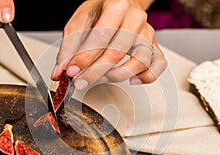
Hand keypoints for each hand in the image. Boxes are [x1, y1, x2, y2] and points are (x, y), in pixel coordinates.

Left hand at [53, 0, 167, 89]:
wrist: (121, 4)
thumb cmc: (101, 12)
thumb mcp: (79, 22)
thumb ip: (69, 47)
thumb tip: (61, 71)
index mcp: (117, 6)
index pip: (101, 36)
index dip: (84, 58)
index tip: (72, 72)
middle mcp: (136, 18)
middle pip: (118, 52)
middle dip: (96, 72)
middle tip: (81, 82)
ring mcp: (148, 33)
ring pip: (140, 61)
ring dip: (118, 75)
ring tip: (103, 77)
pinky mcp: (155, 46)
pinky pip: (158, 65)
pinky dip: (146, 77)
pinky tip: (132, 80)